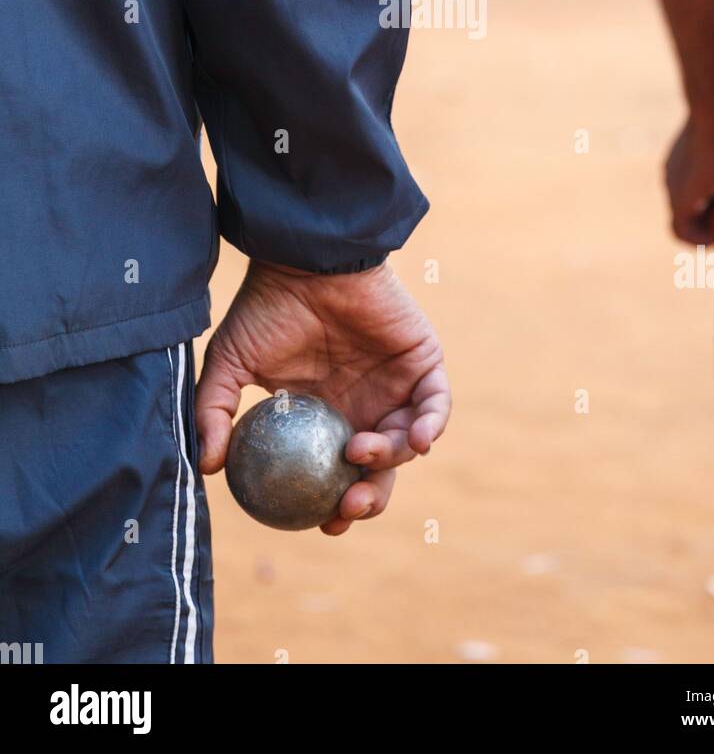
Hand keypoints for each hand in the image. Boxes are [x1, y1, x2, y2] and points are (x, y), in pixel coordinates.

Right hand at [195, 259, 449, 534]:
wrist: (304, 259)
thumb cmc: (266, 306)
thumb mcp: (229, 363)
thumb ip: (215, 412)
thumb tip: (205, 465)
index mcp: (325, 416)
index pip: (338, 475)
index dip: (335, 507)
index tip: (322, 526)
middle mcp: (363, 406)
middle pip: (377, 471)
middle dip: (368, 500)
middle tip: (347, 509)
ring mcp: (396, 385)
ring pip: (407, 443)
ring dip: (389, 462)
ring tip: (358, 453)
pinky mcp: (423, 361)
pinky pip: (436, 403)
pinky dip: (432, 426)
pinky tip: (419, 441)